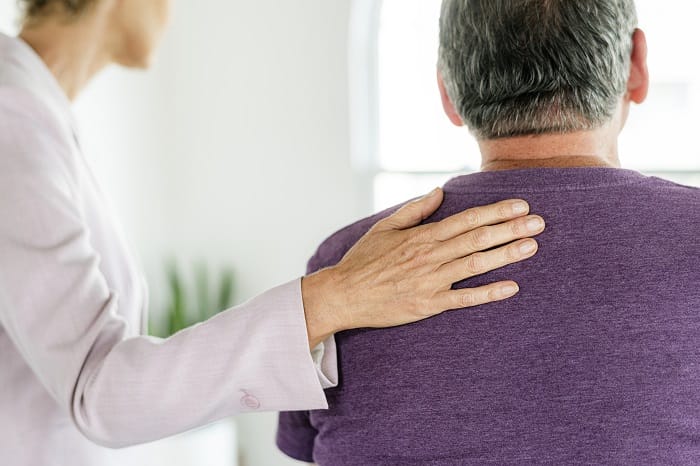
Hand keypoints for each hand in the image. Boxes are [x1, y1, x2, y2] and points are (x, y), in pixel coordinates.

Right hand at [302, 188, 544, 347]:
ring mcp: (431, 281)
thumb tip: (438, 192)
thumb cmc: (363, 260)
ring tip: (532, 246)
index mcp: (422, 236)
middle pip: (478, 238)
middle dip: (511, 229)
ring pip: (476, 264)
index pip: (467, 219)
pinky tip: (511, 287)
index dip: (496, 211)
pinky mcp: (428, 305)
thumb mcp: (384, 227)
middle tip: (539, 222)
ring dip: (506, 255)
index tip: (520, 205)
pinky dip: (488, 293)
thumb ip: (415, 210)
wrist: (343, 294)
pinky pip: (464, 298)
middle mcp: (431, 256)